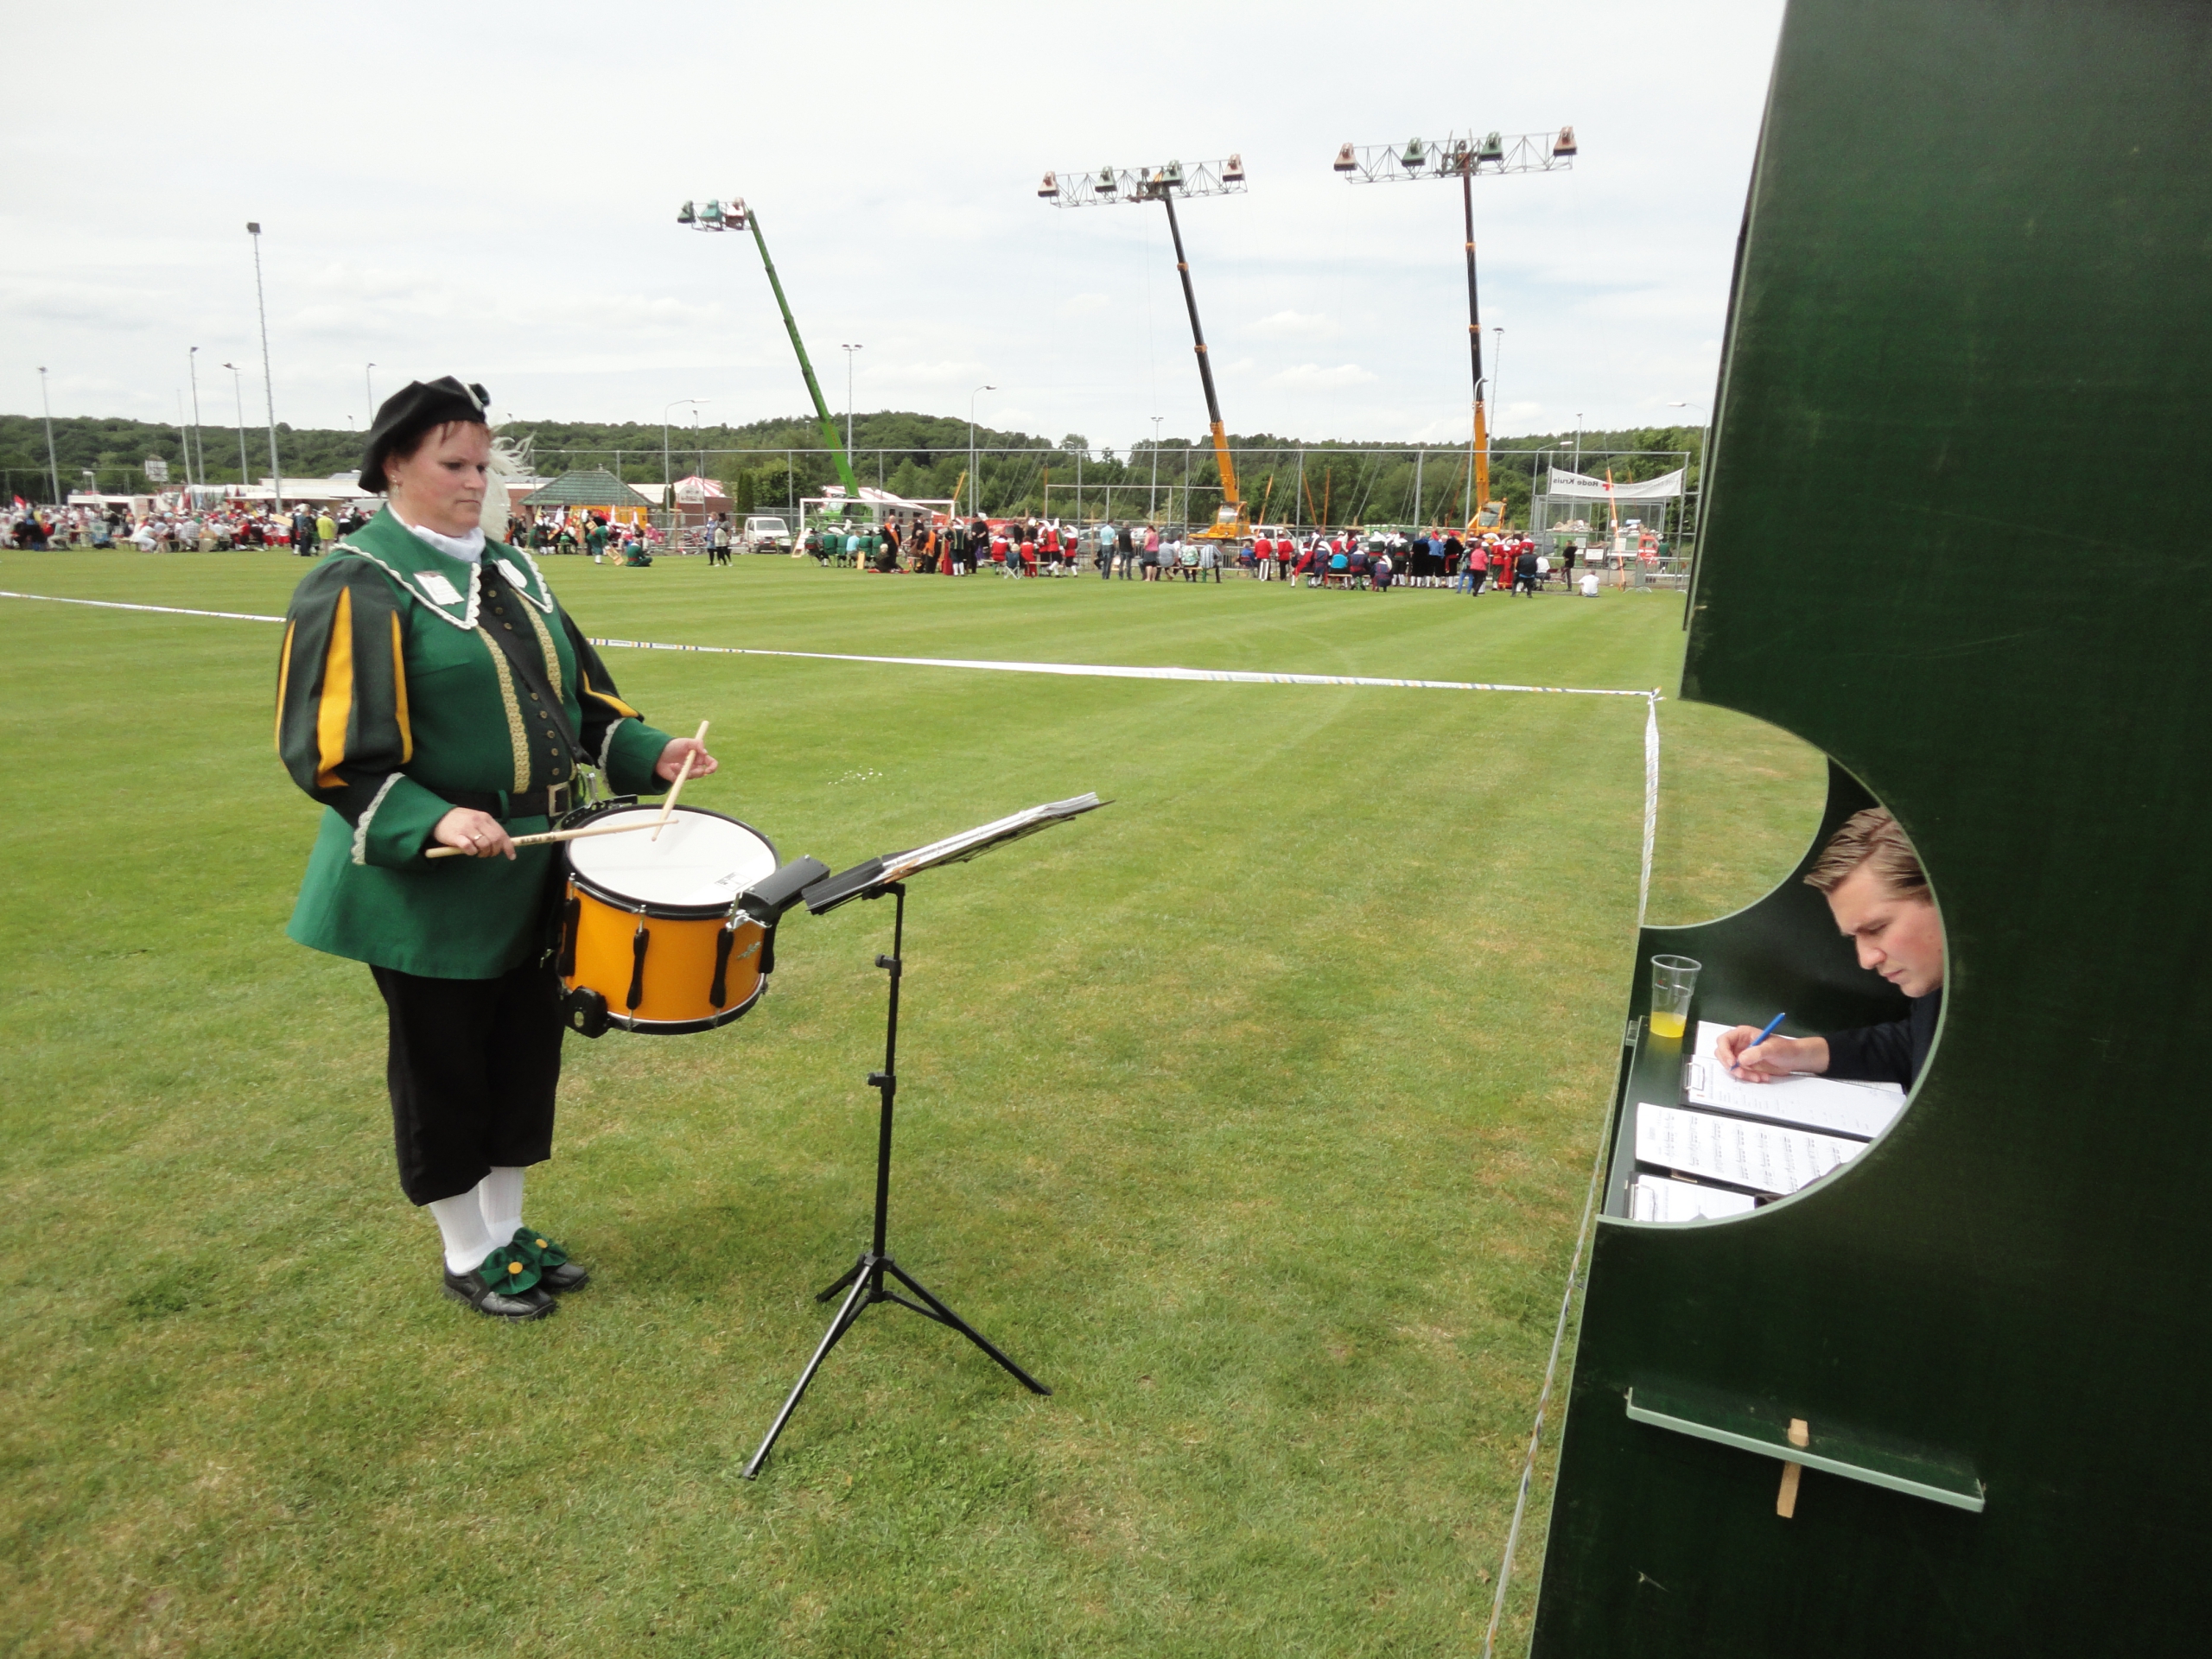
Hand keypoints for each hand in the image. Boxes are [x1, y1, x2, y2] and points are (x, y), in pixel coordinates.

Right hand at [433, 807, 515, 860]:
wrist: (437, 815)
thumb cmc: (459, 820)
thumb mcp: (476, 819)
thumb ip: (488, 828)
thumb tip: (502, 843)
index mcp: (485, 817)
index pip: (502, 833)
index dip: (508, 847)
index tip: (511, 856)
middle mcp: (478, 822)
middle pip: (495, 841)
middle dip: (495, 851)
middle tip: (488, 854)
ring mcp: (467, 829)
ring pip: (484, 845)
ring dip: (483, 853)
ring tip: (478, 853)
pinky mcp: (456, 836)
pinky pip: (470, 848)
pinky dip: (472, 852)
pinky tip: (469, 851)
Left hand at [656, 737, 717, 782]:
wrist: (658, 753)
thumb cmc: (673, 746)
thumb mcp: (685, 742)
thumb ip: (697, 744)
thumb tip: (706, 752)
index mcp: (700, 757)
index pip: (711, 764)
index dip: (712, 768)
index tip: (707, 770)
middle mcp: (695, 766)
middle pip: (702, 773)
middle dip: (695, 771)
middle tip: (687, 767)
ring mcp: (688, 773)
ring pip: (692, 776)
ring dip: (683, 770)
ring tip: (674, 764)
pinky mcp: (680, 778)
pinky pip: (682, 779)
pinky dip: (677, 772)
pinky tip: (671, 767)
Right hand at [1713, 1027, 1827, 1081]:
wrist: (1794, 1059)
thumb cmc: (1785, 1049)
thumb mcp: (1772, 1048)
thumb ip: (1757, 1052)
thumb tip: (1741, 1059)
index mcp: (1742, 1034)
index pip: (1724, 1041)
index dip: (1724, 1052)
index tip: (1732, 1063)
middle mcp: (1739, 1044)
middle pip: (1723, 1055)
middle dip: (1732, 1066)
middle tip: (1743, 1073)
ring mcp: (1741, 1056)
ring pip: (1731, 1067)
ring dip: (1743, 1074)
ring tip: (1759, 1076)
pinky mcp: (1746, 1066)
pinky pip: (1740, 1074)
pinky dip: (1749, 1078)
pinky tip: (1762, 1077)